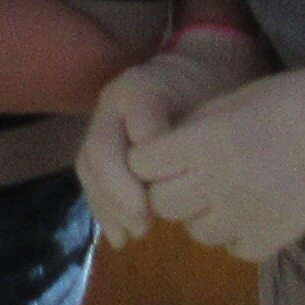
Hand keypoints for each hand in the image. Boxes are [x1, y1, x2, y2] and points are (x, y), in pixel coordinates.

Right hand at [80, 27, 260, 242]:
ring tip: (131, 235)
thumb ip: (197, 139)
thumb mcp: (216, 108)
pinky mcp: (103, 142)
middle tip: (144, 224)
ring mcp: (102, 122)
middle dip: (118, 193)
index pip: (133, 135)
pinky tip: (121, 235)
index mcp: (139, 90)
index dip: (141, 172)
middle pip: (99, 152)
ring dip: (106, 205)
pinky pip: (92, 176)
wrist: (199, 68)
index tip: (158, 204)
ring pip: (88, 167)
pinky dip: (103, 207)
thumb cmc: (214, 89)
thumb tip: (180, 183)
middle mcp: (111, 104)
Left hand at [132, 57, 304, 263]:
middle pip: (162, 203)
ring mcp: (245, 215)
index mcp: (203, 142)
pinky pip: (234, 248)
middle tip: (187, 177)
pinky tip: (249, 213)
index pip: (141, 163)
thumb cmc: (300, 98)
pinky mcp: (273, 237)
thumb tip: (169, 147)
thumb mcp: (236, 98)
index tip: (162, 152)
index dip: (148, 158)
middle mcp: (216, 184)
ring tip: (222, 194)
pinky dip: (234, 234)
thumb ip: (197, 126)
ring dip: (200, 214)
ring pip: (195, 231)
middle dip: (166, 189)